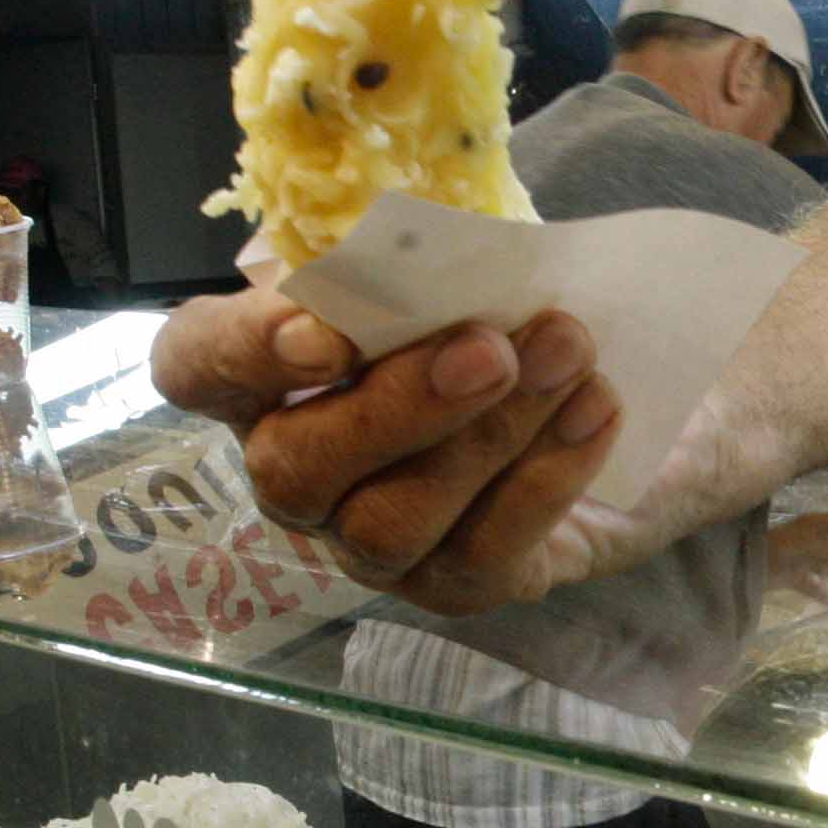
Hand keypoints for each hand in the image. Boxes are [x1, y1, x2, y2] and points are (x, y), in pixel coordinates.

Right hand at [150, 286, 621, 614]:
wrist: (631, 402)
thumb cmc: (512, 316)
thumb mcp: (461, 265)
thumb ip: (420, 257)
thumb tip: (424, 242)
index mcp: (269, 376)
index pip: (197, 366)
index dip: (240, 353)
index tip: (318, 328)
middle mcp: (301, 471)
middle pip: (294, 467)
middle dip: (394, 407)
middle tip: (489, 347)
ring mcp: (371, 543)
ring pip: (390, 521)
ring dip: (485, 435)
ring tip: (567, 352)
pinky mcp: (458, 585)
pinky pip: (485, 552)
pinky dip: (547, 476)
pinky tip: (596, 407)